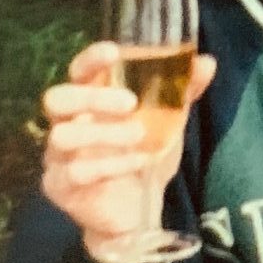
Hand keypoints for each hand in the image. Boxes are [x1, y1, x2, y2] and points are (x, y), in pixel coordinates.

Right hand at [38, 41, 216, 262]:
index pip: (78, 72)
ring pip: (62, 136)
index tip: (113, 52)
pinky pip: (76, 171)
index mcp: (88, 103)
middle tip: (130, 103)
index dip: (90, 60)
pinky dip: (111, 165)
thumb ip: (184, 92)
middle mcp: (66, 125)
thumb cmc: (146, 155)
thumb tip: (206, 62)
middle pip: (56, 99)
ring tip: (140, 137)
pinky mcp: (59, 186)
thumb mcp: (169, 123)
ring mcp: (57, 156)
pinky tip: (138, 164)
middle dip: (92, 97)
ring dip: (105, 134)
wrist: (139, 211)